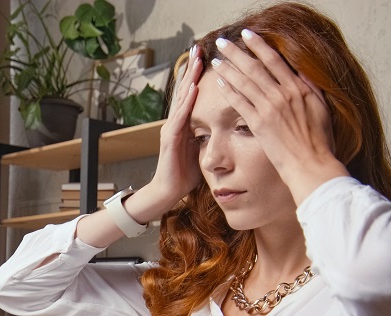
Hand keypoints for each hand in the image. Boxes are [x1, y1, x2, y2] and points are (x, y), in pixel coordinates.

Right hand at [132, 45, 206, 218]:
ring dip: (190, 79)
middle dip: (192, 69)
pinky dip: (187, 102)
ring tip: (197, 61)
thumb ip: (207, 136)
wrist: (167, 192)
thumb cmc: (184, 174)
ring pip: (182, 99)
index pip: (192, 95)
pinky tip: (194, 89)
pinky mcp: (170, 139)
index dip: (198, 76)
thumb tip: (223, 128)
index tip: (207, 57)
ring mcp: (170, 129)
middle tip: (198, 48)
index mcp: (184, 124)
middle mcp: (175, 122)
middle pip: (185, 90)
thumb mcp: (200, 150)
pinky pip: (180, 117)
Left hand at [210, 30, 347, 203]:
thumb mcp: (321, 108)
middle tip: (223, 42)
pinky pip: (240, 103)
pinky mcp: (259, 124)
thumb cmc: (319, 141)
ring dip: (228, 69)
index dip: (258, 45)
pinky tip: (219, 82)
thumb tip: (301, 72)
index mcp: (299, 88)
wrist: (311, 164)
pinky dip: (229, 90)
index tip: (247, 35)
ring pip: (244, 82)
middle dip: (236, 52)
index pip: (274, 60)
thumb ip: (310, 88)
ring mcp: (270, 108)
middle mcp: (283, 94)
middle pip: (255, 67)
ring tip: (216, 60)